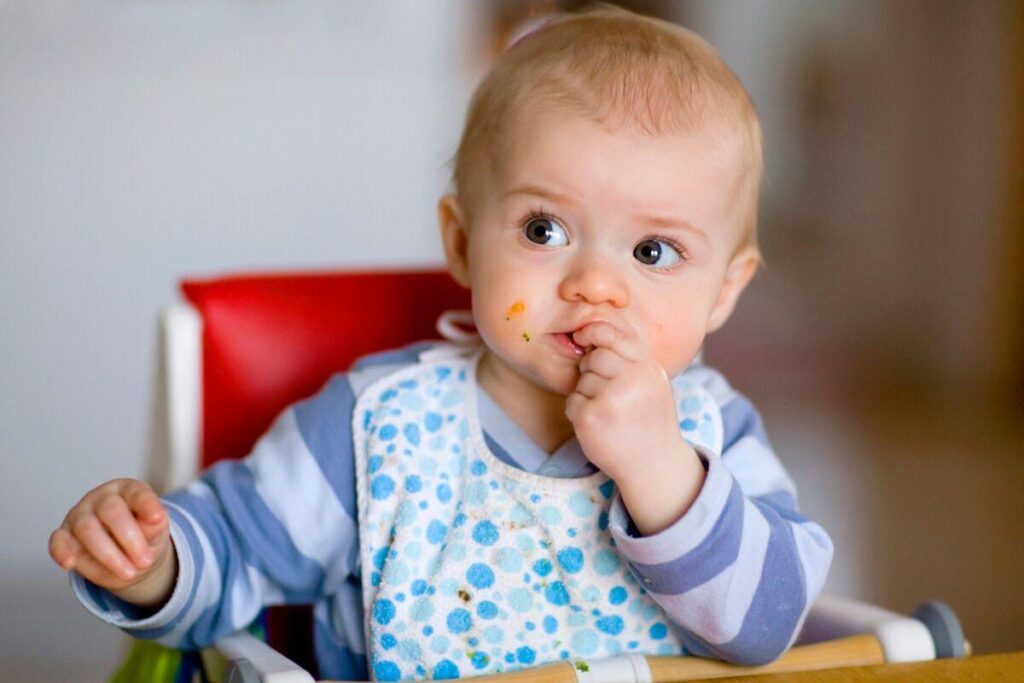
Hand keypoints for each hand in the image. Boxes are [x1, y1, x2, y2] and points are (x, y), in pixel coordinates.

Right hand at [49, 478, 175, 605]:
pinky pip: (58, 541)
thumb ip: (153, 527)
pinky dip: (61, 551)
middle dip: (129, 539)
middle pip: (111, 511)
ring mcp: (80, 515)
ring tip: (129, 574)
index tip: (158, 519)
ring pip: (86, 528)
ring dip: (107, 554)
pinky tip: (70, 563)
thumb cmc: (143, 536)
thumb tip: (155, 520)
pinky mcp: (64, 535)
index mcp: (128, 490)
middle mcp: (102, 499)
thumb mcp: (156, 532)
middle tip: (145, 561)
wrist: (127, 555)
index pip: (137, 493)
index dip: (147, 505)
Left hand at [565, 322, 704, 533]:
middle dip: (592, 371)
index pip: (614, 335)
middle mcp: (632, 380)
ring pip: (582, 381)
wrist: (655, 463)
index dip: (593, 332)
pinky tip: (598, 423)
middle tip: (605, 391)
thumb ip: (629, 358)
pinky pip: (573, 401)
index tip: (583, 337)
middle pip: (594, 358)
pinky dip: (579, 411)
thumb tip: (591, 332)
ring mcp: (611, 399)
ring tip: (609, 412)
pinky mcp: (591, 418)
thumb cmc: (650, 418)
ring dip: (588, 394)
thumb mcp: (652, 381)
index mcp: (648, 367)